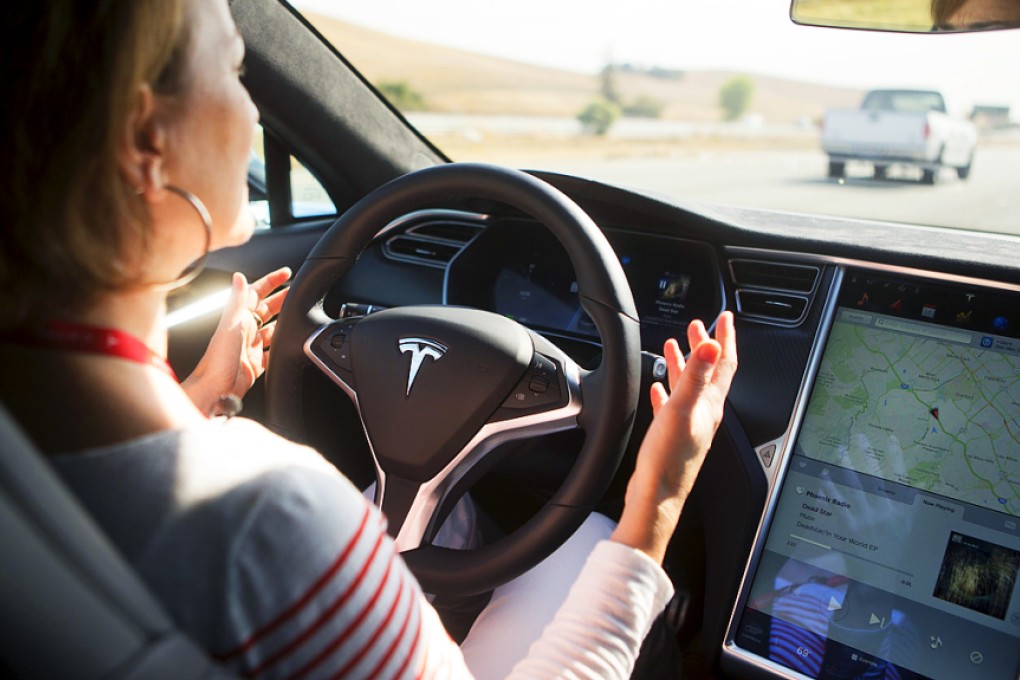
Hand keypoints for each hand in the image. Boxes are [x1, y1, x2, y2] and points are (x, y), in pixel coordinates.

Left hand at [181, 267, 291, 413]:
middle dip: (283, 298)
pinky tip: (290, 343)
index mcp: (238, 318)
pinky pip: (273, 350)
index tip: (286, 272)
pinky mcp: (257, 362)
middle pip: (267, 308)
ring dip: (285, 320)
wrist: (215, 389)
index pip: (257, 292)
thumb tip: (238, 276)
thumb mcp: (229, 326)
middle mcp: (244, 330)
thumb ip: (236, 301)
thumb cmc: (218, 360)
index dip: (271, 281)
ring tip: (299, 313)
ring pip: (272, 328)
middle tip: (300, 291)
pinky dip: (282, 345)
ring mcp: (251, 346)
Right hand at [611, 311, 737, 562]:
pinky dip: (668, 391)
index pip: (724, 363)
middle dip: (703, 346)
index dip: (725, 337)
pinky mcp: (673, 438)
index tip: (724, 317)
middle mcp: (704, 414)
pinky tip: (659, 388)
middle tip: (697, 326)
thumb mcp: (682, 410)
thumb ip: (697, 375)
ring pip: (690, 387)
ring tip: (674, 346)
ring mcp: (689, 426)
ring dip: (684, 364)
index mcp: (710, 405)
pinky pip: (673, 406)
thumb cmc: (668, 460)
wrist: (656, 498)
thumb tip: (712, 344)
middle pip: (708, 372)